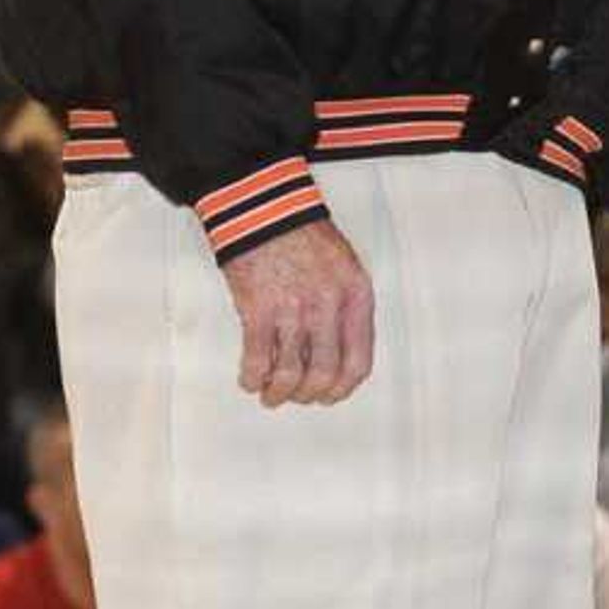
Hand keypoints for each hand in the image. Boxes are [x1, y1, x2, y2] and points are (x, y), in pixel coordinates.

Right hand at [224, 221, 376, 407]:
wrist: (266, 211)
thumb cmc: (305, 238)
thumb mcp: (346, 269)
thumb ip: (347, 309)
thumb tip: (339, 353)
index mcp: (356, 298)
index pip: (358, 362)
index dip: (343, 387)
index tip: (330, 395)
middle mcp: (328, 307)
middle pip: (324, 373)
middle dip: (310, 394)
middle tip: (298, 398)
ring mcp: (293, 310)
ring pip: (290, 373)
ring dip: (280, 392)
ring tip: (271, 395)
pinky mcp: (257, 309)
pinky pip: (257, 358)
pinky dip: (253, 377)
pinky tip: (250, 381)